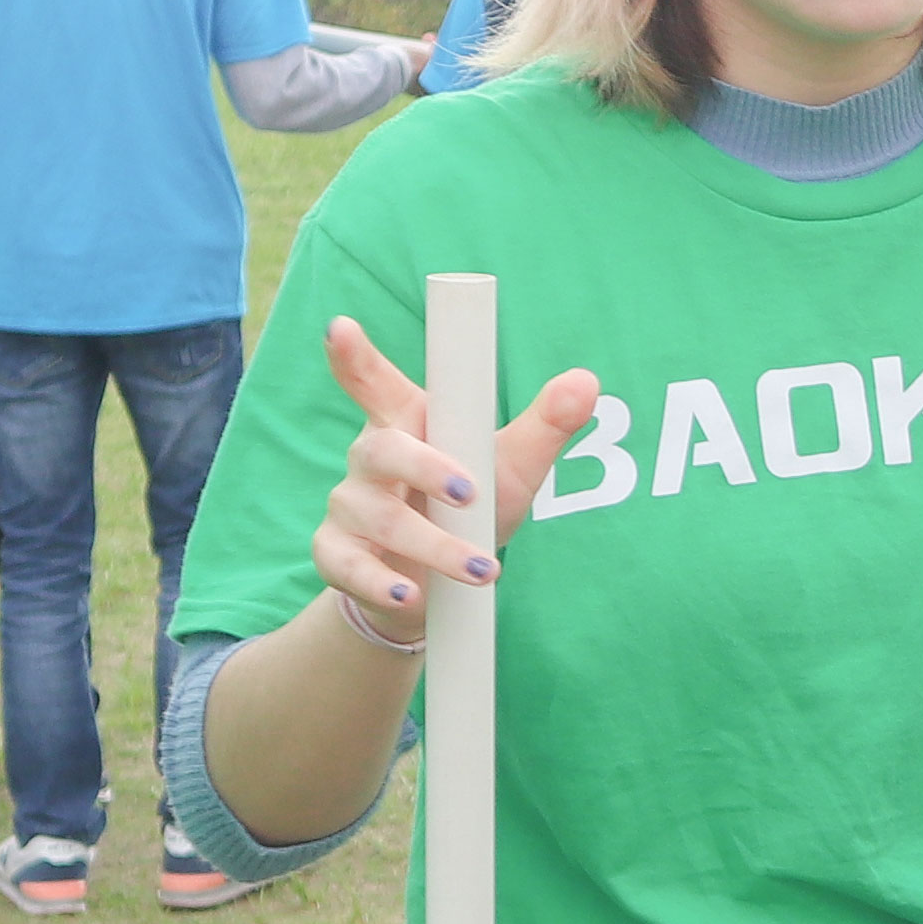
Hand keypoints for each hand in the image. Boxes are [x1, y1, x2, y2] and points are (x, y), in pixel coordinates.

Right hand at [311, 314, 600, 640]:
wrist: (435, 590)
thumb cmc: (470, 512)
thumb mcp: (511, 469)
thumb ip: (545, 426)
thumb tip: (586, 381)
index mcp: (408, 424)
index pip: (376, 384)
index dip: (355, 357)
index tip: (341, 327)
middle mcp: (371, 459)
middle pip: (382, 449)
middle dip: (425, 468)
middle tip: (471, 493)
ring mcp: (350, 507)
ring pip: (380, 517)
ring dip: (433, 545)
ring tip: (483, 570)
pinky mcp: (336, 554)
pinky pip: (347, 565)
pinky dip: (381, 583)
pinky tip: (413, 596)